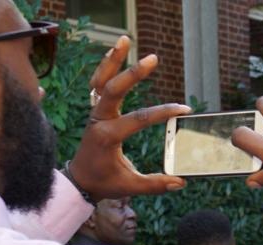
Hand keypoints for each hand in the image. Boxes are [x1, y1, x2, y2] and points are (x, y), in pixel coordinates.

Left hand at [68, 37, 190, 198]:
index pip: (138, 119)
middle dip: (132, 73)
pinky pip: (98, 83)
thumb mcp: (129, 187)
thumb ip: (155, 184)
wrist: (79, 180)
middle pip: (113, 89)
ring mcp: (94, 113)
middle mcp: (99, 120)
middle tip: (152, 59)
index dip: (162, 113)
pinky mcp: (95, 110)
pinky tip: (116, 51)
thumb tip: (181, 182)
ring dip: (112, 59)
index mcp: (107, 137)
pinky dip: (105, 66)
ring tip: (125, 39)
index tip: (184, 109)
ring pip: (101, 80)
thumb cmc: (104, 182)